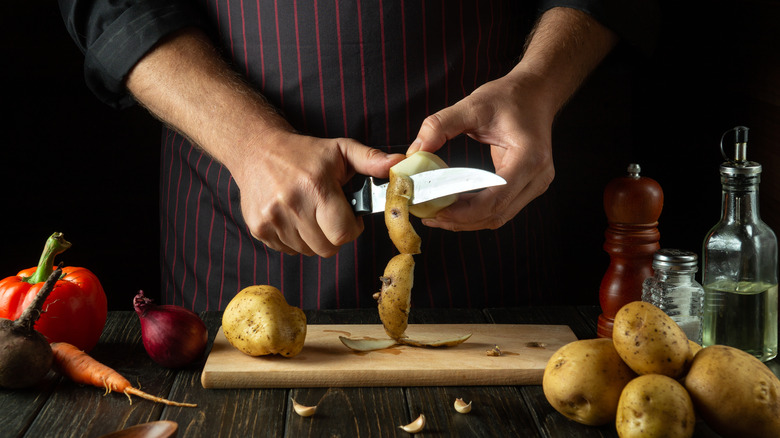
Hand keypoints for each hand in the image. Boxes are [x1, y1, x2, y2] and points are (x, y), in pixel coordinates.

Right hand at [233, 131, 403, 255]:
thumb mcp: (341, 150)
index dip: (352, 229)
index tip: (350, 216)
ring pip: (307, 252)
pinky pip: (287, 250)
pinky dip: (294, 240)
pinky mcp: (258, 228)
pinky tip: (293, 217)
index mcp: (316, 187)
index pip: (343, 233)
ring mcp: (272, 219)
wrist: (256, 150)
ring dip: (314, 239)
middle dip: (334, 236)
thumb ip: (371, 160)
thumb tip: (399, 164)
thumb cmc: (304, 152)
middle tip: (330, 216)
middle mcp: (292, 204)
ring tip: (310, 213)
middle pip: (326, 248)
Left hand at [407, 7, 616, 231]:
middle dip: (459, 220)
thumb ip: (440, 125)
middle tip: (428, 215)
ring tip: (435, 214)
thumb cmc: (509, 97)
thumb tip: (414, 151)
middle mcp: (537, 177)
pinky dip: (474, 212)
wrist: (536, 93)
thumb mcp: (472, 105)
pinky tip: (452, 206)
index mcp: (529, 157)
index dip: (463, 211)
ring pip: (497, 217)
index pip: (495, 198)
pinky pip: (499, 208)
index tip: (434, 209)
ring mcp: (535, 185)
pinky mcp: (527, 187)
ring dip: (465, 220)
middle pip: (496, 214)